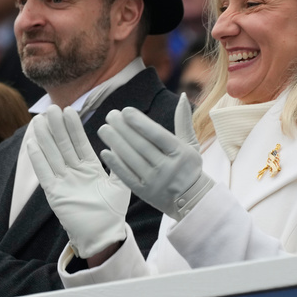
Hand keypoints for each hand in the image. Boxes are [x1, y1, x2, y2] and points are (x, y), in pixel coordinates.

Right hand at [26, 106, 129, 258]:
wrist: (104, 234)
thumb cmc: (113, 212)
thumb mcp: (120, 185)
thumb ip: (120, 166)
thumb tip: (121, 145)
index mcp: (90, 169)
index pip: (80, 143)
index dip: (74, 128)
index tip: (69, 110)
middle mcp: (75, 173)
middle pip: (64, 146)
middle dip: (58, 127)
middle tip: (52, 108)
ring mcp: (64, 182)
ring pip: (52, 156)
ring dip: (45, 138)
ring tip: (39, 120)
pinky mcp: (55, 194)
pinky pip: (45, 174)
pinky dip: (38, 160)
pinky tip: (32, 144)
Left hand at [97, 94, 213, 220]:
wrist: (192, 200)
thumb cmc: (189, 167)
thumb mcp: (190, 144)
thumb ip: (183, 121)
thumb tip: (181, 95)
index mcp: (180, 153)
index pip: (157, 135)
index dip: (141, 123)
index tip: (125, 111)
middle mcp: (168, 168)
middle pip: (142, 146)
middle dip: (123, 129)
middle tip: (110, 115)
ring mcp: (156, 182)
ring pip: (132, 160)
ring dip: (116, 143)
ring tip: (104, 129)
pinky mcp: (145, 193)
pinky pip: (128, 177)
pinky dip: (116, 165)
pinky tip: (105, 152)